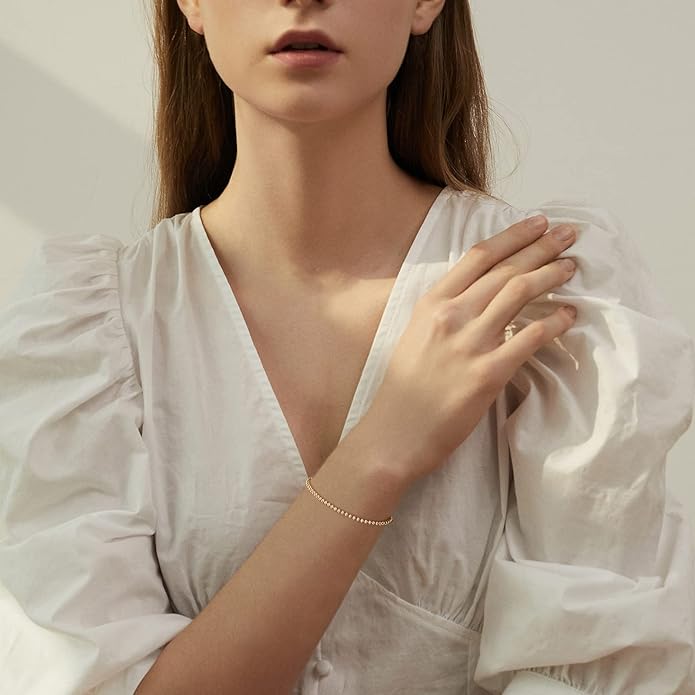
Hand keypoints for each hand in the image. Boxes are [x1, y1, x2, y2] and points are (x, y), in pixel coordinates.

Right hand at [362, 215, 577, 486]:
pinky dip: (555, 322)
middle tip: (569, 235)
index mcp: (431, 303)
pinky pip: (530, 338)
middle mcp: (451, 315)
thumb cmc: (402, 388)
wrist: (394, 432)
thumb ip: (443, 311)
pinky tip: (570, 316)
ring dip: (552, 275)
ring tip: (571, 267)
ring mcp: (470, 343)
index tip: (538, 223)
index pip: (478, 256)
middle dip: (542, 246)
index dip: (512, 236)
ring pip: (520, 293)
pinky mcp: (487, 373)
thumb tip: (476, 296)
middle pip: (505, 269)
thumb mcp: (414, 335)